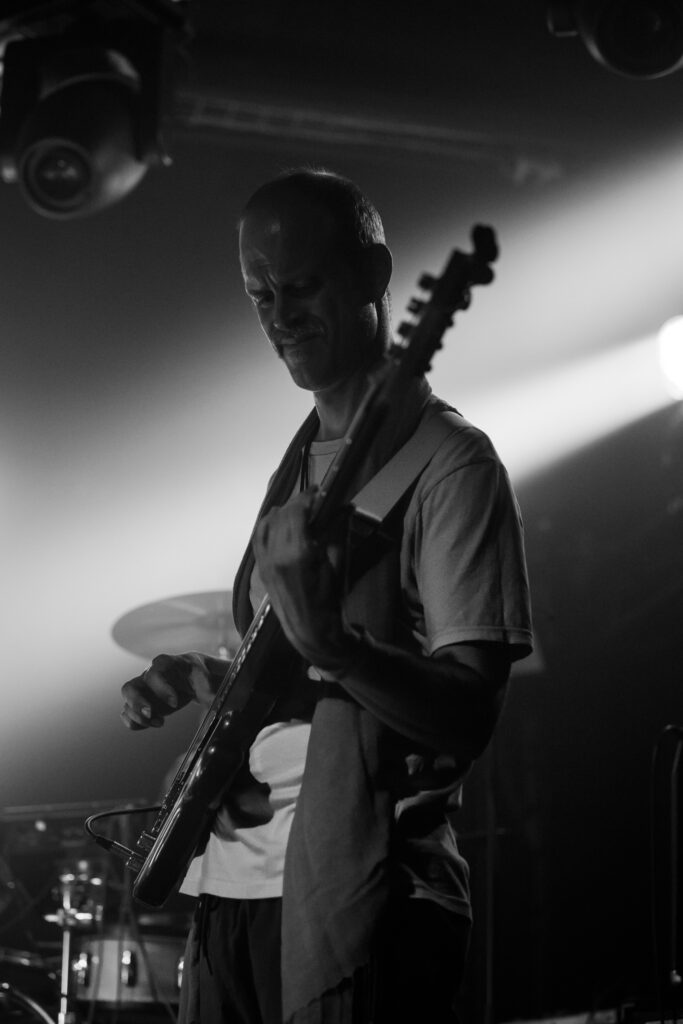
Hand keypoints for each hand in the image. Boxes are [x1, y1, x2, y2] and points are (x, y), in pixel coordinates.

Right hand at [120, 652, 226, 729]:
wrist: (193, 677)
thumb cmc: (197, 673)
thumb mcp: (205, 677)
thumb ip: (208, 688)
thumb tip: (212, 700)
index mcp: (165, 664)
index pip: (155, 672)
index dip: (161, 688)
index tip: (175, 703)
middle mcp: (148, 675)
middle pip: (130, 687)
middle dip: (137, 704)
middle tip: (152, 715)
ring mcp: (142, 689)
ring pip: (127, 702)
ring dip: (138, 716)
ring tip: (159, 723)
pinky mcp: (141, 702)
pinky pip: (127, 713)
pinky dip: (135, 722)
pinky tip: (152, 724)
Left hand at [253, 489, 353, 671]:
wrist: (310, 631)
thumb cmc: (329, 600)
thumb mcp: (337, 564)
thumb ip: (337, 532)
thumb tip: (343, 506)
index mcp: (297, 554)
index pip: (296, 512)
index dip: (307, 497)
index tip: (320, 491)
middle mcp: (276, 555)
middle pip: (281, 514)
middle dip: (298, 503)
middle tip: (314, 500)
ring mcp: (264, 561)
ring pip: (267, 523)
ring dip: (282, 512)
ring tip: (298, 510)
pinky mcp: (260, 567)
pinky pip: (258, 536)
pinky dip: (267, 524)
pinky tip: (278, 521)